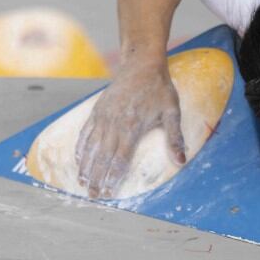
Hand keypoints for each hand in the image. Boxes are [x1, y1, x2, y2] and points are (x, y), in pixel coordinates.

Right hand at [76, 58, 185, 197]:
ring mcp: (103, 116)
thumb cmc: (160, 89)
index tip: (108, 191)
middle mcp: (114, 123)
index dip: (113, 176)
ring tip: (81, 182)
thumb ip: (175, 137)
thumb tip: (181, 161)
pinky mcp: (97, 110)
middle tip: (92, 195)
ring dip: (85, 166)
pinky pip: (85, 132)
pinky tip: (78, 159)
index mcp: (132, 127)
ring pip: (91, 146)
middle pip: (102, 156)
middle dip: (96, 177)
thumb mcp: (172, 112)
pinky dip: (80, 147)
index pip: (120, 158)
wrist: (142, 64)